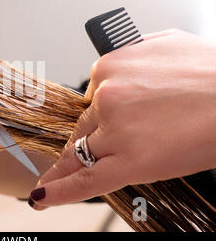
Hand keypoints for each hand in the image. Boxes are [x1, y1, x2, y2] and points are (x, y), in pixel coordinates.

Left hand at [29, 29, 215, 208]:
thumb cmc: (212, 72)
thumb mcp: (165, 44)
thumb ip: (133, 54)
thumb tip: (120, 65)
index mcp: (110, 65)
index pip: (91, 98)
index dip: (94, 118)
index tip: (88, 127)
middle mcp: (107, 95)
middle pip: (85, 126)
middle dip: (90, 140)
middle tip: (88, 154)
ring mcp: (116, 127)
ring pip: (82, 151)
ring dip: (71, 165)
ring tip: (53, 178)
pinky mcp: (130, 159)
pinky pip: (87, 179)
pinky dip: (60, 191)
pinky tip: (42, 196)